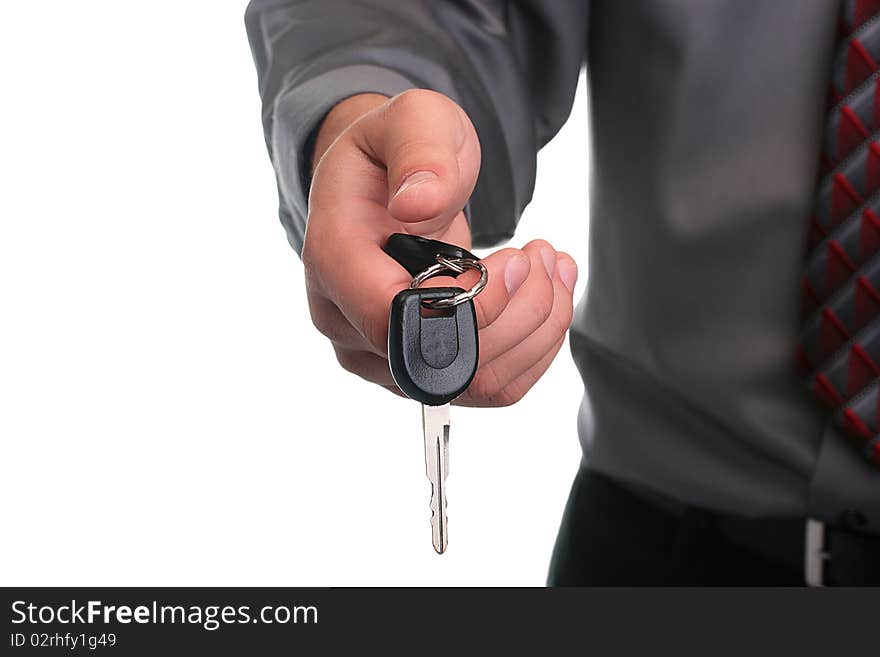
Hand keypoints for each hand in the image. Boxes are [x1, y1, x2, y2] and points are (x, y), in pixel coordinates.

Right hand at [304, 89, 576, 405]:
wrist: (380, 188)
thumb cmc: (393, 155)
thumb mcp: (411, 122)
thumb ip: (418, 152)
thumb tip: (419, 204)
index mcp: (333, 260)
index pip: (395, 320)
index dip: (469, 307)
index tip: (516, 260)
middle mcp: (345, 323)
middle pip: (444, 362)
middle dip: (518, 312)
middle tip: (541, 253)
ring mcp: (378, 356)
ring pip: (477, 383)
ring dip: (536, 327)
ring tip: (550, 265)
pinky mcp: (416, 369)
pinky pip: (489, 386)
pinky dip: (534, 346)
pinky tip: (545, 295)